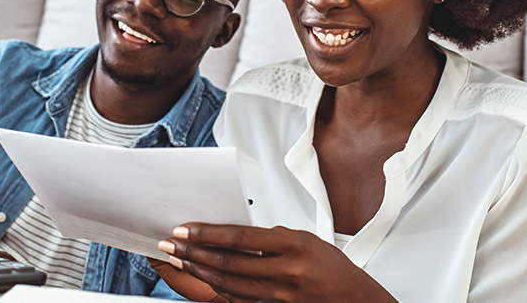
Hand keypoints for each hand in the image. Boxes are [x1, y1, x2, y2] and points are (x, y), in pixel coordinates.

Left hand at [158, 223, 396, 302]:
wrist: (354, 299)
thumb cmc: (332, 268)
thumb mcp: (305, 240)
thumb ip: (271, 238)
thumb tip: (234, 236)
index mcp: (293, 246)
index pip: (239, 238)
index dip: (207, 234)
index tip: (185, 230)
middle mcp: (286, 271)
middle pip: (228, 263)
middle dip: (193, 253)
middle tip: (171, 245)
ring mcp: (280, 295)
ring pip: (228, 284)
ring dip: (199, 272)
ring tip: (179, 261)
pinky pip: (240, 300)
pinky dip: (217, 289)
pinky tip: (203, 280)